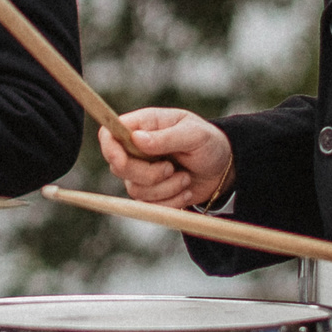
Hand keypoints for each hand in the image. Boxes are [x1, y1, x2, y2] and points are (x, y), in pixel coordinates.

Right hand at [102, 108, 232, 208]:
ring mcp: (141, 172)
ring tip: (185, 177)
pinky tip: (185, 190)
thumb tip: (136, 139)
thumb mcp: (194, 135)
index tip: (123, 160)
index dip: (110, 148)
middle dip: (147, 174)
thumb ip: (165, 137)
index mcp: (143, 125)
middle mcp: (136, 149)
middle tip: (170, 168)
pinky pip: (149, 205)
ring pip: (134, 189)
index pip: (109, 134)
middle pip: (118, 166)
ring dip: (165, 188)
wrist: (223, 169)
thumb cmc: (209, 143)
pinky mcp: (150, 192)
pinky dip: (170, 201)